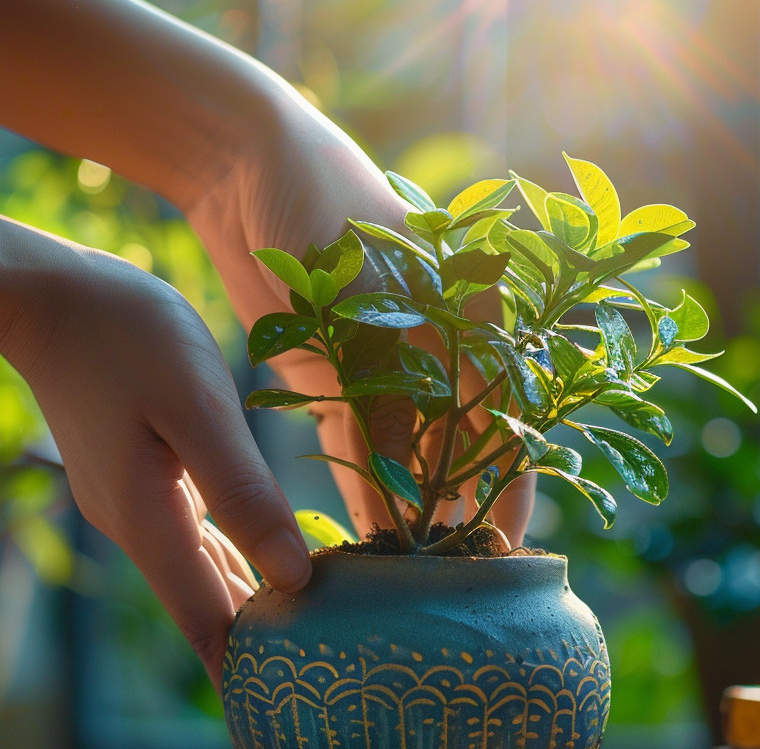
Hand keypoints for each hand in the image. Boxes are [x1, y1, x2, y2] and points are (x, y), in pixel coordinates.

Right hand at [3, 252, 310, 682]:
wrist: (48, 294)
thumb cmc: (128, 338)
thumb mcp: (197, 408)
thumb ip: (245, 494)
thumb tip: (296, 577)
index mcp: (153, 523)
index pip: (210, 625)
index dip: (249, 675)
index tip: (289, 717)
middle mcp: (140, 529)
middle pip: (208, 611)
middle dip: (259, 651)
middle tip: (320, 687)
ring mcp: (136, 506)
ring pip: (205, 576)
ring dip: (249, 608)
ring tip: (306, 644)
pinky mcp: (141, 479)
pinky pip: (197, 539)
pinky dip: (236, 563)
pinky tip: (266, 572)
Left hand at [186, 85, 534, 544]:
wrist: (247, 164)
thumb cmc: (326, 210)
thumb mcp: (365, 304)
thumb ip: (388, 393)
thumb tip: (404, 485)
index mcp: (472, 321)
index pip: (508, 420)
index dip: (512, 485)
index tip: (502, 544)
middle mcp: (437, 351)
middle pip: (460, 446)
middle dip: (456, 507)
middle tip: (445, 573)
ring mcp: (385, 366)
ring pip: (409, 452)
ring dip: (407, 505)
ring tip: (403, 568)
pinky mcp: (336, 375)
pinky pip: (358, 441)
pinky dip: (362, 483)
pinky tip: (366, 531)